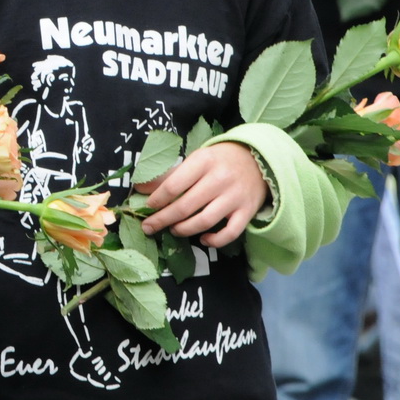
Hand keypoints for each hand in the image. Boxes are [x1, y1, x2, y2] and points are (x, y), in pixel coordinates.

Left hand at [136, 143, 267, 247]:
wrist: (259, 159)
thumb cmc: (220, 160)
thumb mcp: (196, 159)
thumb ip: (170, 174)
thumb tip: (140, 188)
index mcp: (204, 161)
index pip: (174, 185)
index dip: (157, 199)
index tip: (147, 207)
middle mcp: (220, 179)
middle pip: (185, 206)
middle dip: (162, 219)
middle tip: (148, 227)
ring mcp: (235, 197)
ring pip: (204, 221)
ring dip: (184, 230)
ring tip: (173, 230)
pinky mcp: (247, 212)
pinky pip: (230, 233)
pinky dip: (214, 240)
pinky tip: (202, 239)